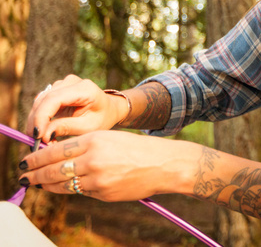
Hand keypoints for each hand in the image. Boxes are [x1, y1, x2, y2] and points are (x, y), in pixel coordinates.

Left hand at [18, 130, 197, 201]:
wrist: (164, 164)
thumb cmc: (137, 149)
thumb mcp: (110, 138)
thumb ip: (85, 147)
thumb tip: (56, 157)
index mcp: (95, 139)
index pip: (56, 150)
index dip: (36, 157)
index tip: (25, 161)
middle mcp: (94, 159)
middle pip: (54, 169)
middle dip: (35, 174)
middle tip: (23, 176)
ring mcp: (98, 178)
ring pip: (63, 185)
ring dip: (47, 186)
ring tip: (37, 184)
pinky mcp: (104, 193)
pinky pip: (81, 192)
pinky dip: (72, 190)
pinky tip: (64, 188)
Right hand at [26, 75, 126, 141]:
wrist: (109, 109)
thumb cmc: (102, 118)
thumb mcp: (89, 127)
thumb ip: (67, 128)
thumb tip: (43, 135)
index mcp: (84, 89)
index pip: (54, 99)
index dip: (41, 117)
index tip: (36, 135)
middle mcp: (71, 82)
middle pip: (44, 100)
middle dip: (36, 122)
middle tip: (35, 142)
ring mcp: (63, 84)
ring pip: (39, 102)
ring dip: (36, 121)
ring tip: (42, 140)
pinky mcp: (57, 89)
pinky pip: (42, 103)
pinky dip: (39, 118)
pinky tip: (44, 132)